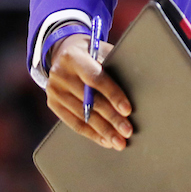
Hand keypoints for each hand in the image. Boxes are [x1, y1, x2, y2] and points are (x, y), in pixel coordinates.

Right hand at [46, 34, 132, 150]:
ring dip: (103, 131)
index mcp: (74, 58)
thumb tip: (137, 82)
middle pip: (89, 101)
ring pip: (82, 116)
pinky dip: (91, 133)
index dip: (113, 95)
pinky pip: (73, 123)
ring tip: (118, 141)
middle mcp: (60, 74)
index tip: (127, 110)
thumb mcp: (101, 50)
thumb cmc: (91, 52)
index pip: (96, 79)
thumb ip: (114, 63)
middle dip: (111, 118)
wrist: (63, 52)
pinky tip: (104, 140)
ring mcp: (54, 91)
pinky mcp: (52, 104)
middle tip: (127, 131)